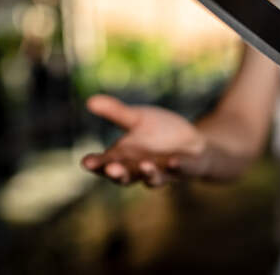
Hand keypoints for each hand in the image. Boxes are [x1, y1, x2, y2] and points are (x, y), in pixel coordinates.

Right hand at [81, 95, 206, 186]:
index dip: (97, 164)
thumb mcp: (137, 119)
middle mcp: (141, 170)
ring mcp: (164, 172)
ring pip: (153, 179)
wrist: (193, 142)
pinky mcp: (186, 169)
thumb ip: (116, 112)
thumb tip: (90, 100)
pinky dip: (178, 167)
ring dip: (149, 173)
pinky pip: (181, 170)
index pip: (106, 164)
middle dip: (118, 174)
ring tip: (146, 165)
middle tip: (111, 169)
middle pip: (126, 177)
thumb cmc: (159, 133)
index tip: (86, 162)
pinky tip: (174, 161)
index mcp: (125, 158)